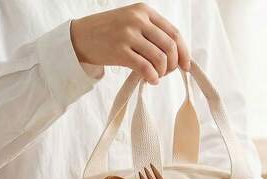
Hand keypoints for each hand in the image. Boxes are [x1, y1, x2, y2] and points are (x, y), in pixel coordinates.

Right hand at [71, 3, 190, 84]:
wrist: (80, 37)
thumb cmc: (109, 33)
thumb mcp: (132, 23)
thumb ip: (152, 33)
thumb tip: (176, 55)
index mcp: (144, 11)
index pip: (174, 33)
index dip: (184, 52)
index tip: (186, 66)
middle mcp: (138, 20)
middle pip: (170, 46)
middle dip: (173, 65)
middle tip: (167, 73)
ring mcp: (128, 34)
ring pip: (159, 58)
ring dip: (162, 72)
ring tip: (156, 76)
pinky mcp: (119, 51)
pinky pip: (145, 67)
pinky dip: (152, 77)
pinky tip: (150, 81)